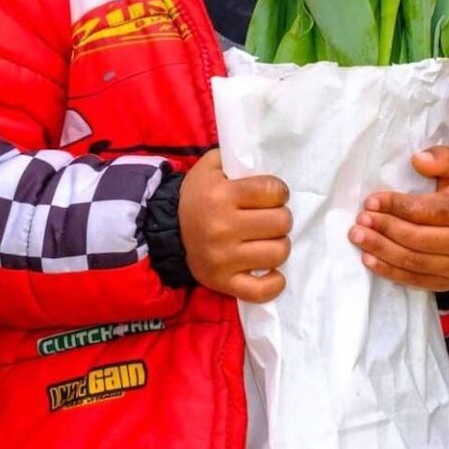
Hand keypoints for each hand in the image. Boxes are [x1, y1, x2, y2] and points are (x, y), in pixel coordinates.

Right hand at [179, 149, 292, 301]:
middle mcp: (222, 227)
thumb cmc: (198, 196)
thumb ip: (238, 157)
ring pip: (279, 252)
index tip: (270, 195)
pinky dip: (274, 283)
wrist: (167, 230)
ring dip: (278, 244)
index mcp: (220, 196)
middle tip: (268, 217)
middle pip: (281, 222)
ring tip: (266, 239)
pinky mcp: (223, 283)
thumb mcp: (211, 166)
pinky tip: (271, 271)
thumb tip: (267, 157)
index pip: (273, 191)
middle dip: (280, 217)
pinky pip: (261, 291)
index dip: (277, 191)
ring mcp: (223, 259)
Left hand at [351, 147, 448, 290]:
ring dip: (380, 249)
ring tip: (358, 236)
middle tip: (360, 220)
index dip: (397, 206)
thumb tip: (418, 159)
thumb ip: (442, 158)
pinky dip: (389, 270)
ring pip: (413, 261)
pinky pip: (414, 280)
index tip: (370, 201)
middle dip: (384, 228)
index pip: (428, 211)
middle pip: (417, 238)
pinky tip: (368, 259)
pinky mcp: (447, 283)